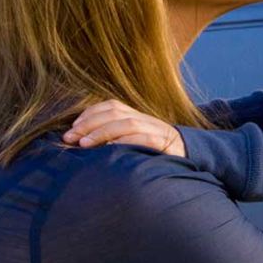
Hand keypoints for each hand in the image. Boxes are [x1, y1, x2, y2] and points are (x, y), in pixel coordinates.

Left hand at [62, 99, 185, 156]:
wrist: (192, 156)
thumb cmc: (156, 153)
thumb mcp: (136, 141)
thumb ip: (116, 138)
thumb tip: (83, 143)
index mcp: (138, 116)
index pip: (112, 105)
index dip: (90, 113)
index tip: (72, 126)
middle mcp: (146, 119)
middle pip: (115, 112)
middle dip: (90, 123)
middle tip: (70, 137)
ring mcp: (157, 130)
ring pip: (128, 123)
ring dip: (103, 132)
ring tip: (84, 144)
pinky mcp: (166, 144)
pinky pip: (145, 139)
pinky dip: (126, 141)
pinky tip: (111, 148)